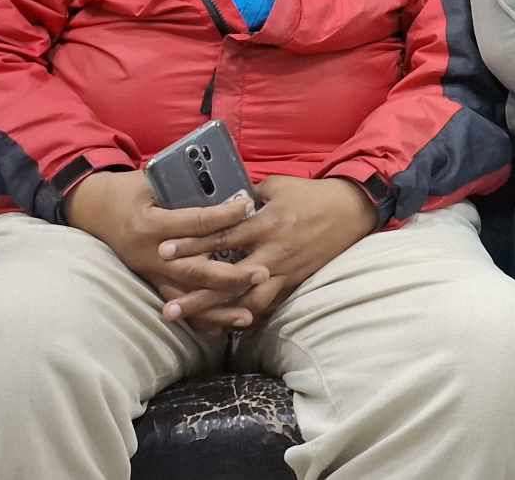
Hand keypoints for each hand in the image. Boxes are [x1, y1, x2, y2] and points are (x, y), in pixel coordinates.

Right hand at [62, 170, 267, 332]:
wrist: (95, 210)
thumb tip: (229, 187)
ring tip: (248, 317)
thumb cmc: (131, 191)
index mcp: (152, 224)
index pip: (195, 223)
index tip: (248, 207)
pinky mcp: (151, 282)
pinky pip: (178, 303)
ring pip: (187, 296)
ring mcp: (150, 272)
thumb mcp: (153, 182)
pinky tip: (223, 328)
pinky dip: (199, 318)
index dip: (223, 216)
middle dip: (230, 276)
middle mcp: (151, 254)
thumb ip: (187, 188)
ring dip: (218, 308)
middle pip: (194, 270)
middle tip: (262, 273)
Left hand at [157, 175, 378, 327]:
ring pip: (248, 301)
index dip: (191, 245)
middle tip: (168, 309)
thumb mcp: (276, 186)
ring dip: (220, 315)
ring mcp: (284, 271)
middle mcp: (272, 253)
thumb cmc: (311, 194)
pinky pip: (268, 305)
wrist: (350, 210)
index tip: (163, 252)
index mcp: (264, 224)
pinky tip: (227, 327)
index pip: (221, 237)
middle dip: (197, 296)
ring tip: (195, 326)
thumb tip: (218, 201)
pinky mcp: (294, 282)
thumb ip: (246, 197)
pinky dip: (247, 317)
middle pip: (228, 280)